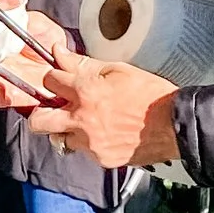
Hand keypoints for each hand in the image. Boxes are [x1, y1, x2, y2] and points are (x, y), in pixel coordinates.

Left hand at [14, 36, 179, 170]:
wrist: (174, 125)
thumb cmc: (151, 95)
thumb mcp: (118, 70)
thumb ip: (84, 64)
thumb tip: (60, 54)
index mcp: (86, 91)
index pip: (49, 81)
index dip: (53, 79)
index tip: (59, 81)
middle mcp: (82, 119)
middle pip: (39, 121)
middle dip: (40, 114)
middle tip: (51, 111)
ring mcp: (90, 143)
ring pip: (61, 139)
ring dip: (67, 131)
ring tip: (86, 124)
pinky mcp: (101, 159)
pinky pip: (85, 151)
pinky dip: (90, 143)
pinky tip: (107, 134)